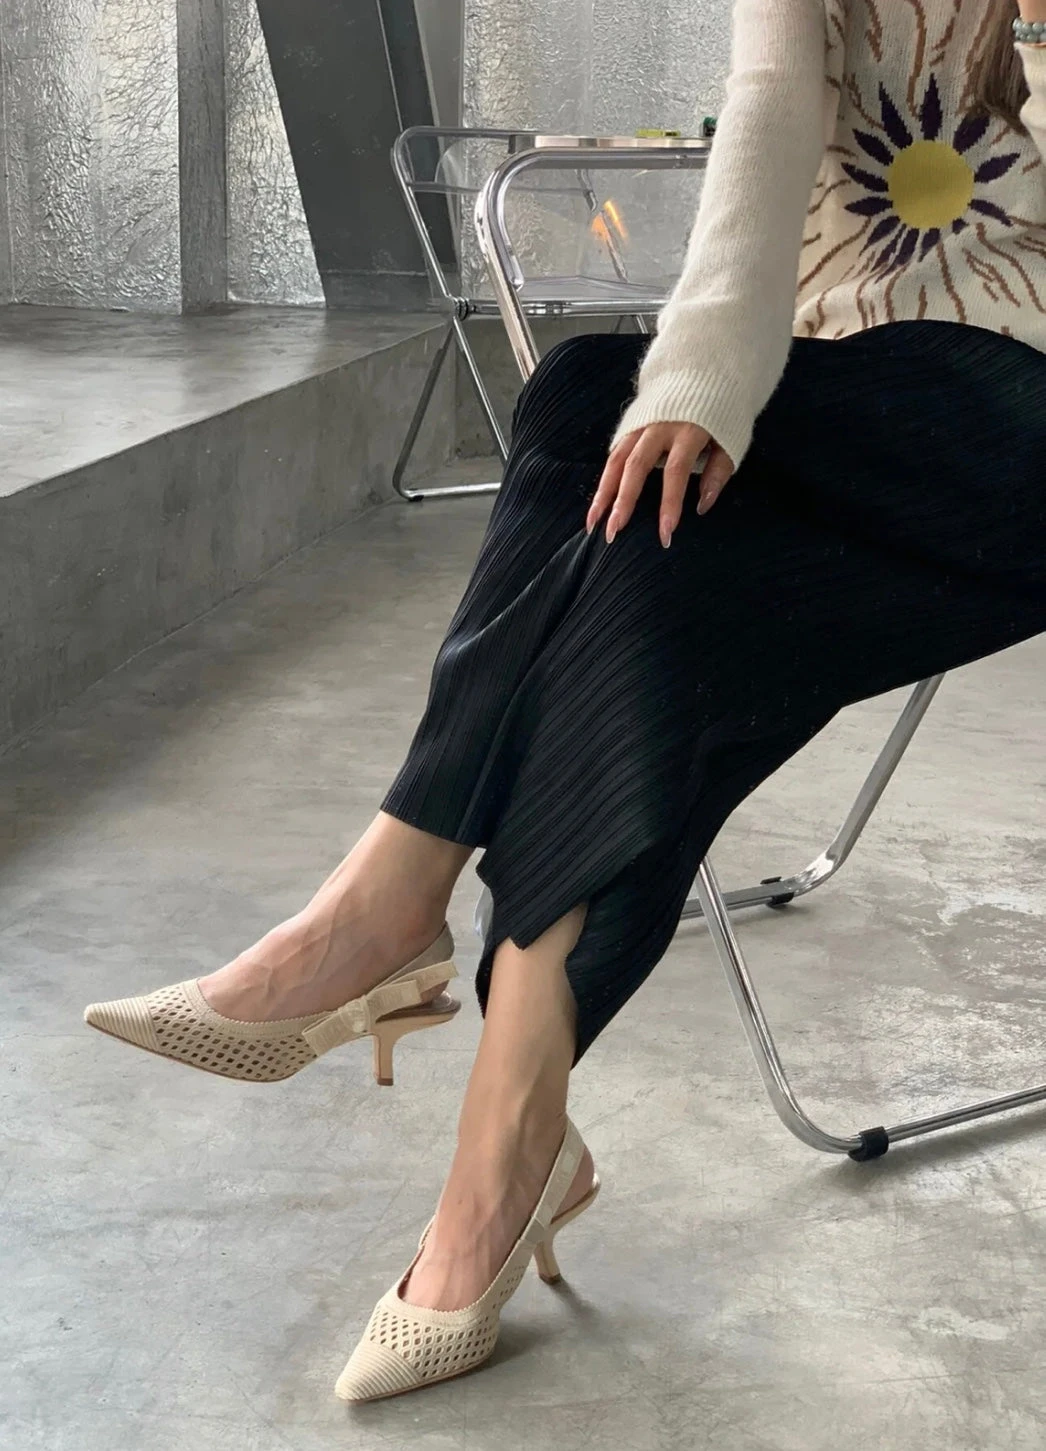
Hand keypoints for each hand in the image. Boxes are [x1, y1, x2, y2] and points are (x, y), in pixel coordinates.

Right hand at [586, 422, 735, 547]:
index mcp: (689, 430)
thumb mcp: (732, 439)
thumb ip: (718, 471)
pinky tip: (597, 503)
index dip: (670, 504)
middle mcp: (659, 427)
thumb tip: (702, 506)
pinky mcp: (630, 425)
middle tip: (614, 533)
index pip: (676, 471)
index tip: (665, 533)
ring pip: (616, 460)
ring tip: (593, 523)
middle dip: (623, 502)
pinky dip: (604, 479)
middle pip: (636, 467)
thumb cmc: (722, 413)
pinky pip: (613, 454)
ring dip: (603, 494)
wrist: (705, 369)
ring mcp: (641, 425)